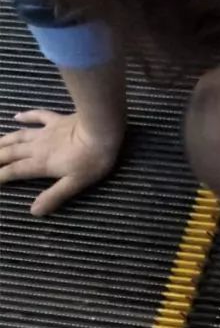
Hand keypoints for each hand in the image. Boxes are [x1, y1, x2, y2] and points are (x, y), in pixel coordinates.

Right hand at [0, 110, 121, 215]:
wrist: (101, 130)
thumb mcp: (75, 184)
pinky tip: (16, 116)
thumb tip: (34, 211)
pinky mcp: (56, 120)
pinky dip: (26, 116)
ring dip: (4, 140)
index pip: (15, 171)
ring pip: (18, 136)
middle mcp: (37, 147)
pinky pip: (37, 116)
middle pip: (11, 152)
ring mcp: (45, 131)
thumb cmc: (92, 160)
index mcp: (41, 163)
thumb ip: (54, 196)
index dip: (1, 175)